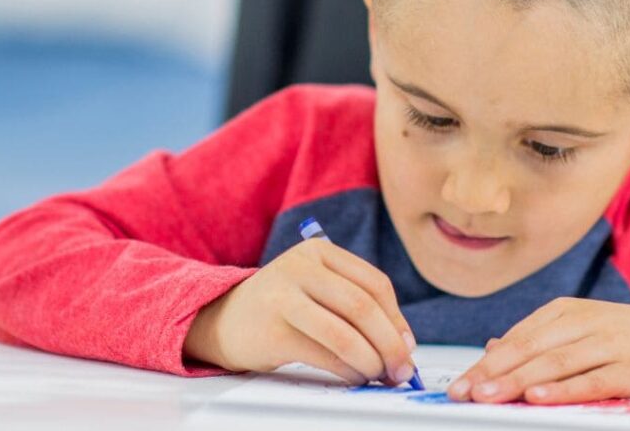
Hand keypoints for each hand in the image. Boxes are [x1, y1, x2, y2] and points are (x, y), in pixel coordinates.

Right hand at [183, 238, 417, 385]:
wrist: (222, 320)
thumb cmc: (282, 307)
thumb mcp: (317, 288)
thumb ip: (356, 304)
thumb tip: (404, 342)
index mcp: (319, 251)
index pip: (374, 283)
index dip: (397, 318)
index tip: (407, 344)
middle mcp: (300, 268)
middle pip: (363, 306)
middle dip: (390, 343)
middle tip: (401, 368)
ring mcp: (283, 298)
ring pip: (345, 333)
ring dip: (371, 360)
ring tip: (378, 376)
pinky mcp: (272, 332)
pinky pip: (323, 355)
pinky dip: (347, 371)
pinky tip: (355, 377)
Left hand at [447, 297, 629, 404]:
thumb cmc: (624, 337)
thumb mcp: (579, 328)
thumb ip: (537, 339)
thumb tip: (491, 348)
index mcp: (566, 311)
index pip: (518, 339)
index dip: (486, 363)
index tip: (459, 384)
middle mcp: (585, 322)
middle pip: (531, 350)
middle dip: (493, 373)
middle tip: (464, 392)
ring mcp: (609, 344)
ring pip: (556, 364)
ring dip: (518, 382)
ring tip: (489, 396)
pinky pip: (591, 381)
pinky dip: (563, 390)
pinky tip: (538, 397)